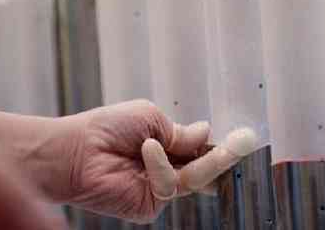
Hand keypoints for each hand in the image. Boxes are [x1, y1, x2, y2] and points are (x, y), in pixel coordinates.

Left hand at [51, 100, 256, 223]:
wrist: (76, 149)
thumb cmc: (107, 128)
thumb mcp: (150, 118)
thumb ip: (180, 132)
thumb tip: (208, 132)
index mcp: (165, 146)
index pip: (200, 150)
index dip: (220, 145)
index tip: (245, 136)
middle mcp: (164, 169)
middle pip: (204, 168)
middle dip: (227, 156)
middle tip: (248, 141)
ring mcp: (157, 189)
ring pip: (195, 179)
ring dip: (210, 161)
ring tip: (229, 145)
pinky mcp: (149, 205)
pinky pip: (170, 185)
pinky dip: (161, 164)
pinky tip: (147, 148)